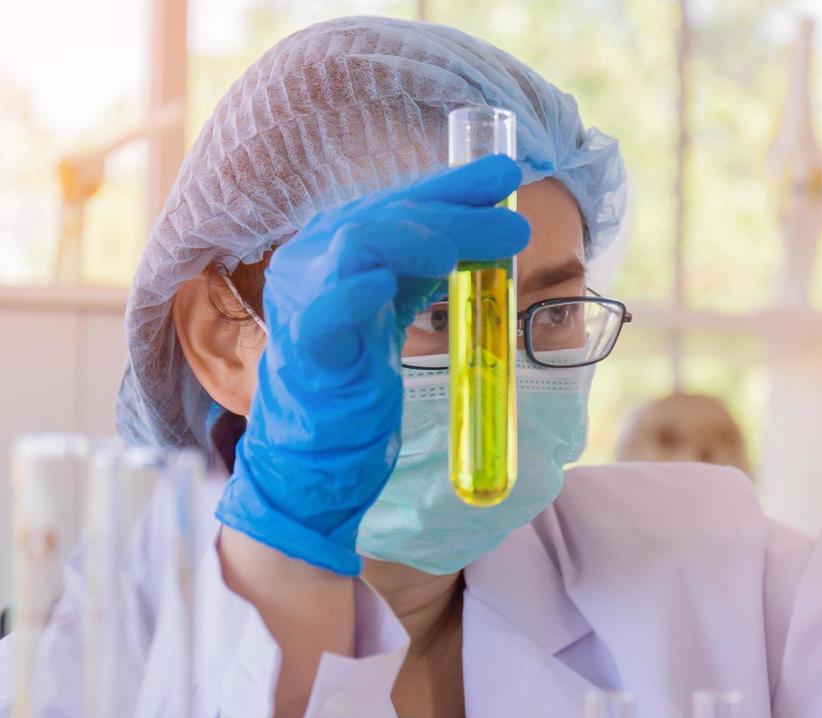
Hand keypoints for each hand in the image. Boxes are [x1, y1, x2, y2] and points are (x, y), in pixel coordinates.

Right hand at [216, 154, 529, 574]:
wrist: (318, 442)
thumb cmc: (360, 365)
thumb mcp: (403, 297)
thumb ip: (435, 259)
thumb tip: (502, 224)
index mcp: (340, 241)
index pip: (401, 199)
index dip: (453, 183)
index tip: (508, 171)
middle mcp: (318, 258)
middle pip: (389, 216)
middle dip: (455, 212)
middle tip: (514, 227)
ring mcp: (306, 298)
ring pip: (360, 245)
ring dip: (416, 239)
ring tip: (457, 250)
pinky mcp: (307, 346)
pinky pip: (328, 310)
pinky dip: (357, 294)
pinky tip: (386, 287)